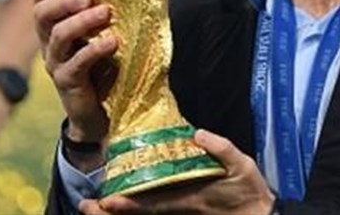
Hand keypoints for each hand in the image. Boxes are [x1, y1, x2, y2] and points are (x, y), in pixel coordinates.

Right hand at [32, 0, 117, 146]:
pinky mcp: (67, 82)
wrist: (104, 114)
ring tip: (106, 12)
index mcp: (55, 29)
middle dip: (62, 1)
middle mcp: (50, 44)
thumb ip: (102, 16)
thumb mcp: (100, 37)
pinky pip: (77, 62)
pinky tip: (112, 42)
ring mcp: (56, 63)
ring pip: (59, 35)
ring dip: (83, 21)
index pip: (42, 1)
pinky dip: (94, 49)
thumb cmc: (104, 68)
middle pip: (43, 15)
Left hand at [79, 129, 274, 214]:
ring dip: (123, 210)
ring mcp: (181, 210)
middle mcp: (179, 207)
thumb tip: (199, 133)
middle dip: (115, 211)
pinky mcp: (185, 209)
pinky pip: (157, 209)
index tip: (106, 200)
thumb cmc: (250, 192)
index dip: (128, 202)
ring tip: (97, 205)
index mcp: (189, 198)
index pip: (152, 202)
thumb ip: (222, 150)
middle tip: (88, 205)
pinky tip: (126, 202)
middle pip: (142, 211)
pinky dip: (139, 207)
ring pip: (146, 212)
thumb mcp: (242, 166)